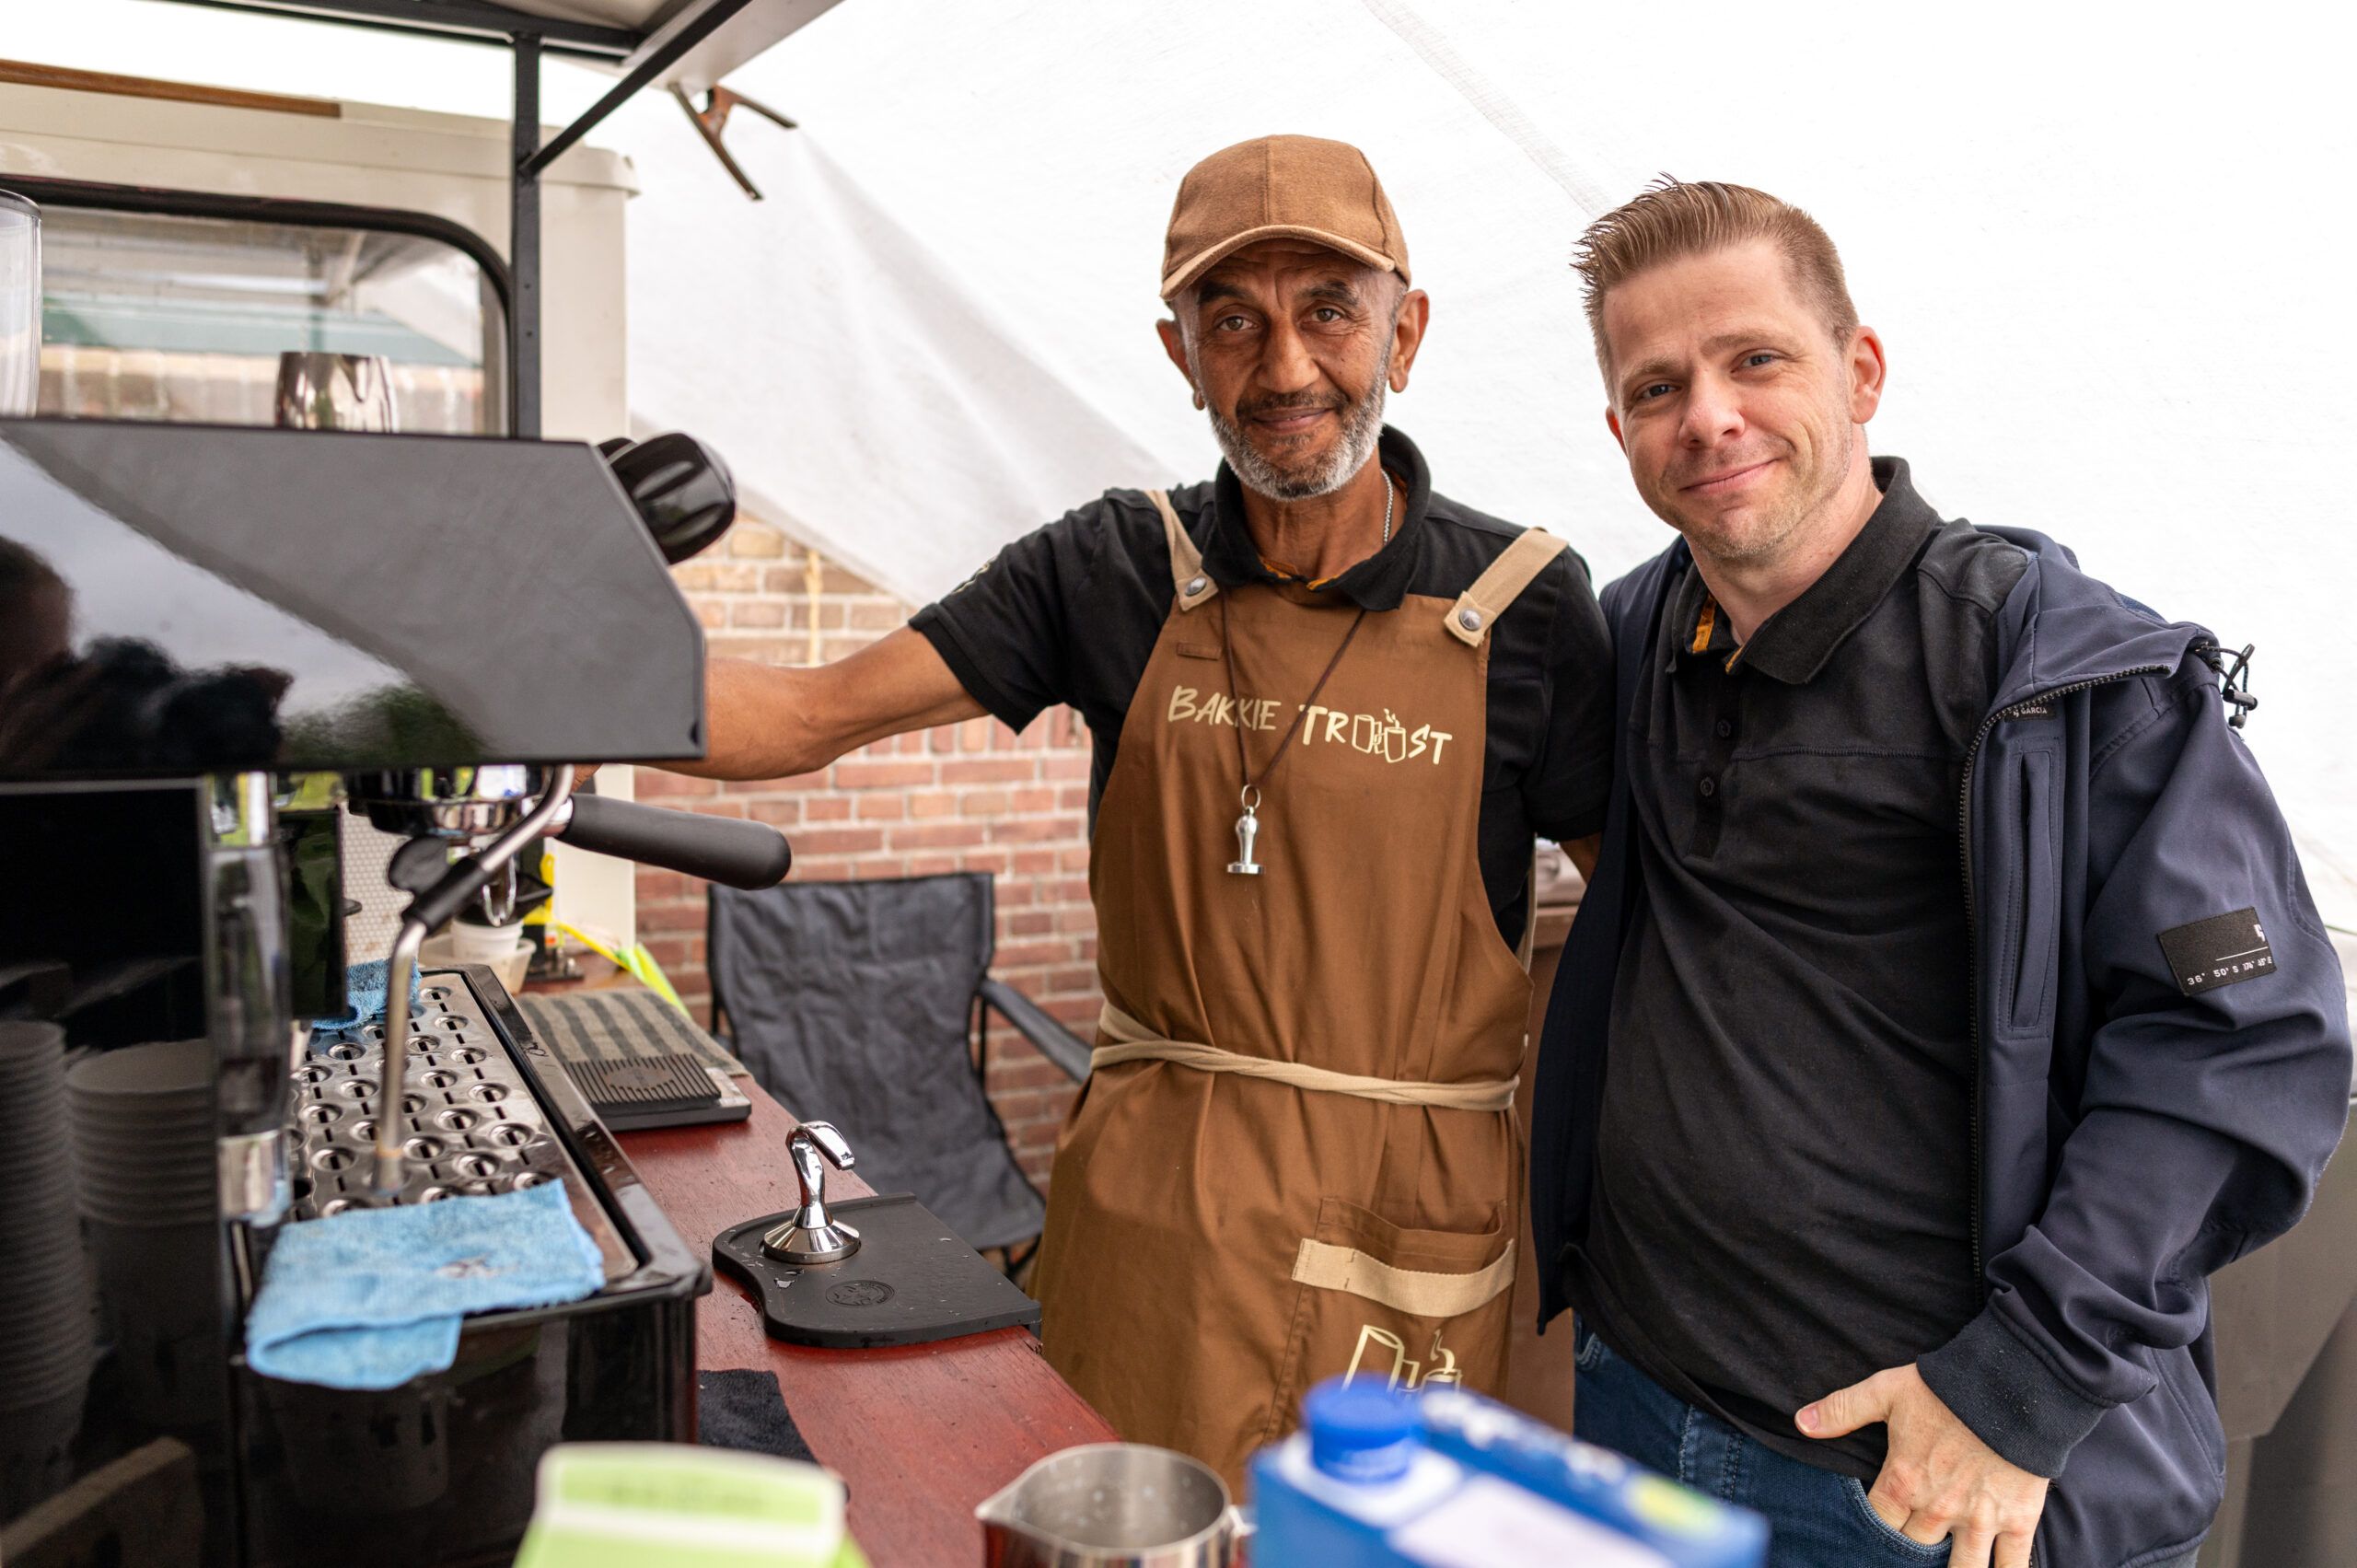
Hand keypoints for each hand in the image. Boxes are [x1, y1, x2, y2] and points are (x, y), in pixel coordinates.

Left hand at [1798, 1363, 2046, 1567]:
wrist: (2014, 1386)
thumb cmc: (1946, 1387)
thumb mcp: (1886, 1390)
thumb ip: (1842, 1409)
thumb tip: (1800, 1423)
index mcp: (1903, 1482)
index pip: (1876, 1527)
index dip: (1869, 1535)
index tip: (1867, 1537)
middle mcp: (1938, 1509)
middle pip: (1914, 1552)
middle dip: (1907, 1555)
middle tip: (1905, 1550)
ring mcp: (1980, 1519)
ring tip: (1942, 1567)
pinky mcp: (2019, 1520)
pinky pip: (2012, 1566)